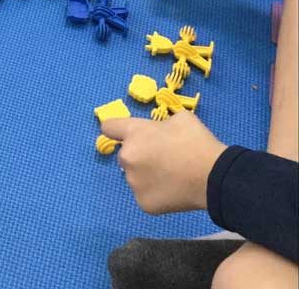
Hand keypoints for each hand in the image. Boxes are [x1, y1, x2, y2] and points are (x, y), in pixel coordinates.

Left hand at [101, 112, 226, 214]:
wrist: (214, 176)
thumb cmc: (197, 141)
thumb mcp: (179, 118)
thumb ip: (160, 125)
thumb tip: (158, 133)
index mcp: (134, 133)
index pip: (109, 127)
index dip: (115, 129)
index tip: (122, 134)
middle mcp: (127, 157)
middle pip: (125, 155)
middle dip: (138, 155)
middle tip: (162, 159)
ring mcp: (134, 182)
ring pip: (135, 177)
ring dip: (146, 175)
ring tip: (171, 176)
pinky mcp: (143, 203)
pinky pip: (145, 195)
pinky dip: (155, 193)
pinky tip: (173, 190)